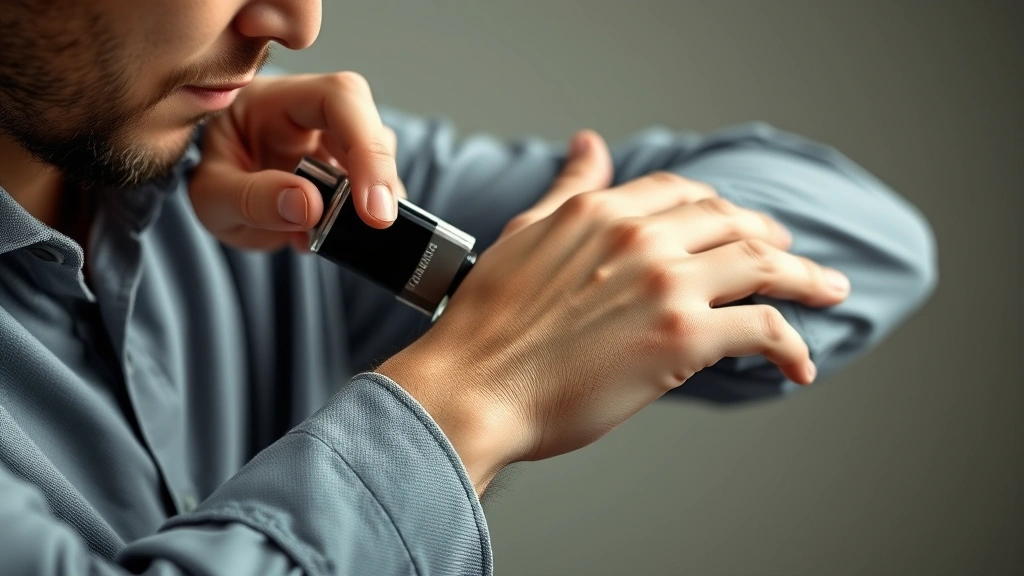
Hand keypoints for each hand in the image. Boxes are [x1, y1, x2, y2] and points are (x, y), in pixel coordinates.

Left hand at [189, 72, 405, 251]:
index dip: (364, 144)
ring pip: (379, 157)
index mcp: (274, 99)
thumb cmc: (208, 183)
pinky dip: (363, 215)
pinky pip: (375, 187)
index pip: (337, 98)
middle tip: (378, 222)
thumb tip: (310, 206)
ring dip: (371, 197)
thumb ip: (251, 199)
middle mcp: (313, 112)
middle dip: (379, 174)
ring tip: (335, 231)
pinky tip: (333, 233)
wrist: (216, 201)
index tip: (369, 205)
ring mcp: (334, 140)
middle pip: (368, 124)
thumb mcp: (211, 198)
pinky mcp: (348, 169)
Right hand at [379, 136, 849, 493]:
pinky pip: (763, 328)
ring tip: (828, 292)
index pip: (683, 193)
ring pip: (762, 264)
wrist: (472, 387)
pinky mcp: (683, 337)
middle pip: (732, 222)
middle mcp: (640, 237)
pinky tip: (799, 364)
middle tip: (794, 258)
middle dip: (773, 236)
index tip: (738, 225)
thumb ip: (568, 189)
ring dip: (805, 279)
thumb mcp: (525, 236)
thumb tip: (590, 144)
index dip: (720, 208)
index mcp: (602, 212)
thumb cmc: (489, 326)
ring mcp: (665, 284)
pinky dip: (792, 343)